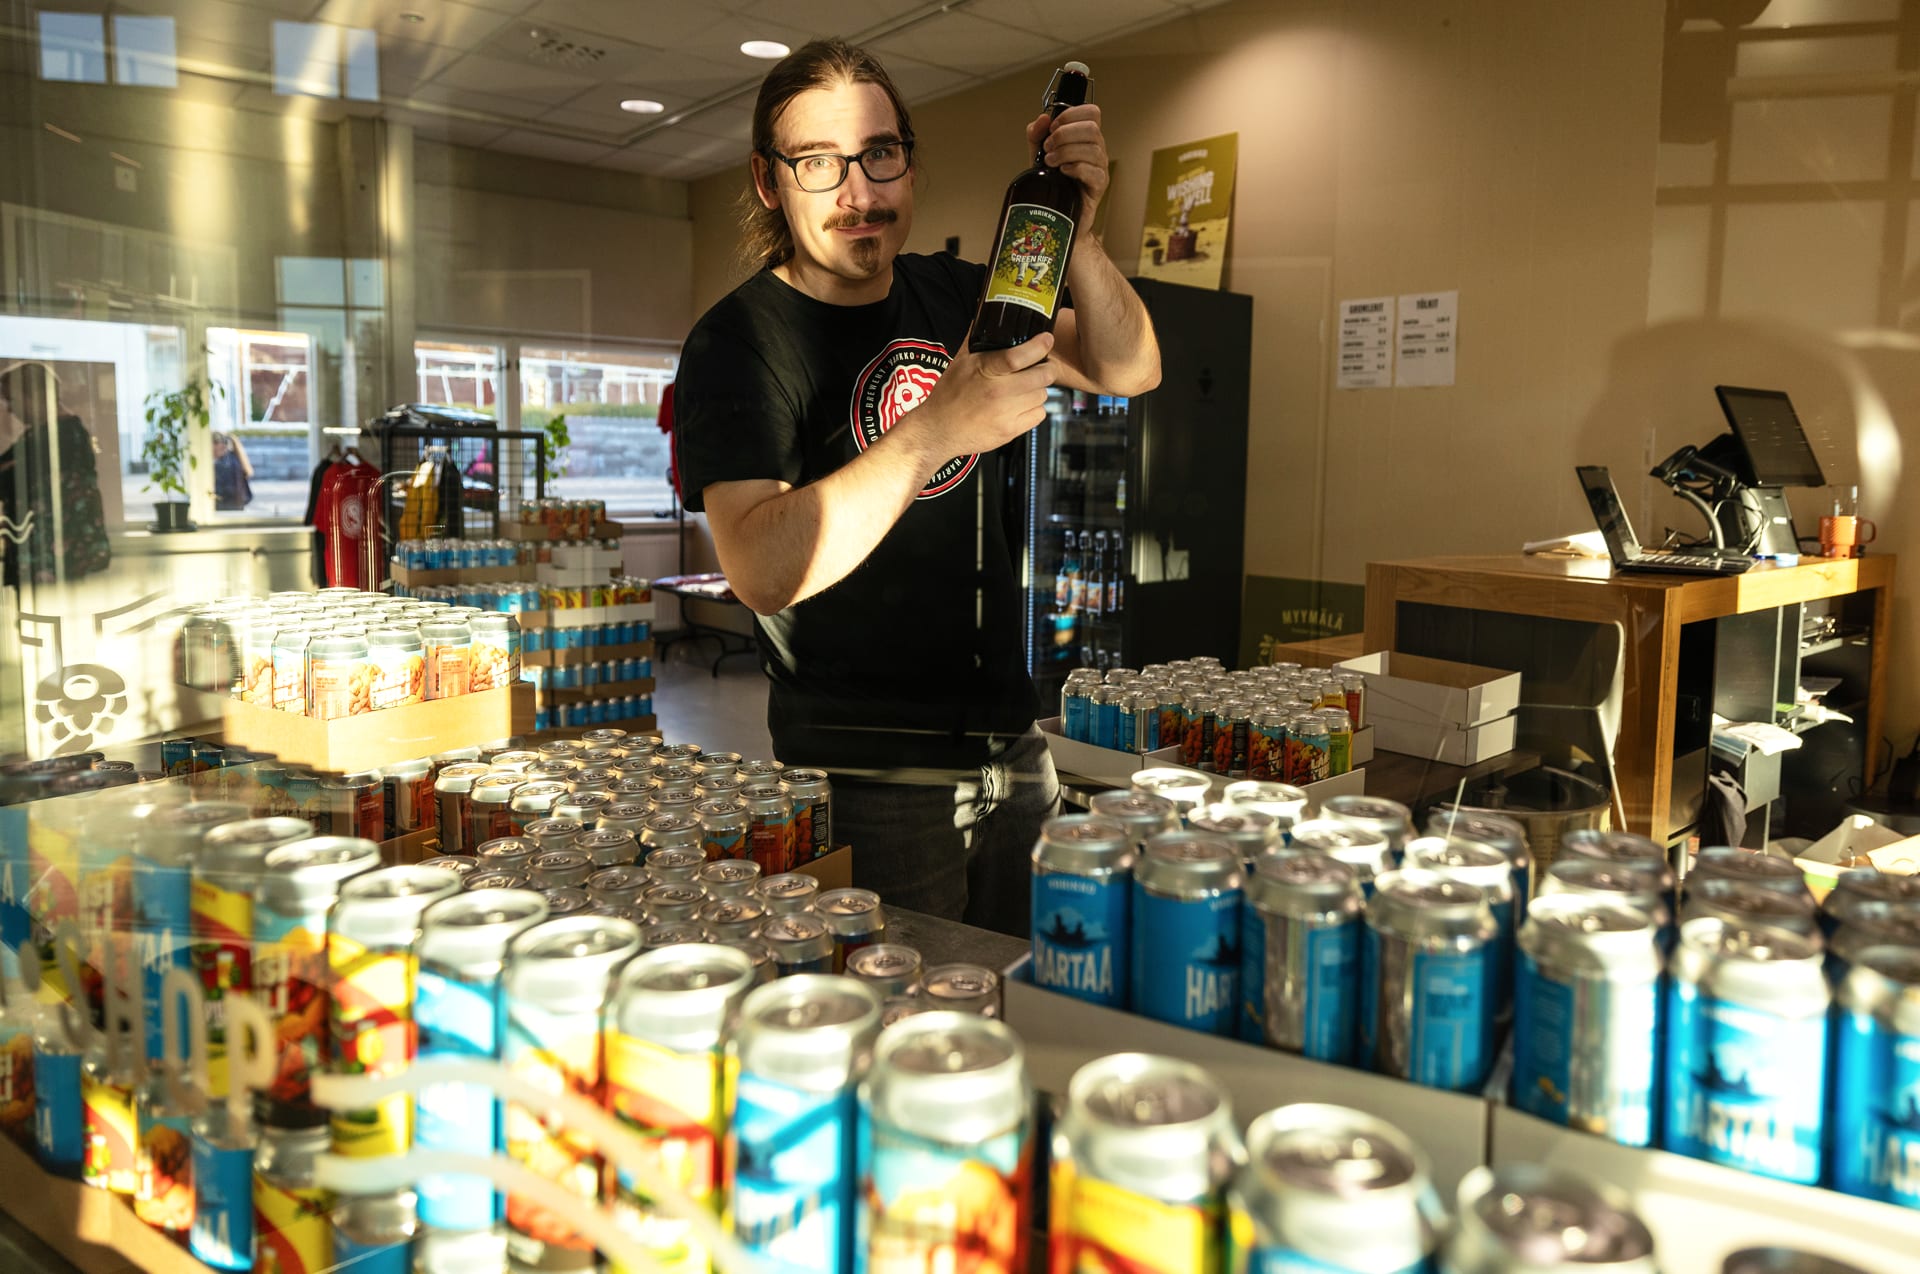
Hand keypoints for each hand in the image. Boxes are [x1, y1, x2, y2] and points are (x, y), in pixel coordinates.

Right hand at [901, 332, 1055, 461]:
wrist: (938, 430)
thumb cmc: (949, 394)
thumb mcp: (960, 362)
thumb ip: (975, 339)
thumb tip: (985, 314)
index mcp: (984, 371)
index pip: (1019, 356)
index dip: (1039, 346)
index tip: (1046, 339)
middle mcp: (997, 392)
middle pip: (1042, 376)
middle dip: (1047, 368)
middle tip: (1042, 366)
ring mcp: (1005, 414)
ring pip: (1042, 395)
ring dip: (1038, 390)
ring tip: (1026, 388)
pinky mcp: (1010, 431)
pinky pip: (1039, 415)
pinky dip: (1035, 409)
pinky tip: (1022, 405)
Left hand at [1027, 104, 1108, 228]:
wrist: (1055, 214)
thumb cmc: (1052, 184)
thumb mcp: (1038, 154)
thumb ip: (1036, 135)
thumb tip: (1042, 119)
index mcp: (1085, 138)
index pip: (1092, 112)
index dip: (1071, 115)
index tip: (1052, 127)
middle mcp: (1096, 150)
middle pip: (1092, 128)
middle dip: (1064, 134)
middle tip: (1048, 148)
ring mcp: (1100, 168)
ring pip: (1092, 148)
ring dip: (1066, 152)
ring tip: (1050, 162)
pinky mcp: (1099, 186)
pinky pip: (1094, 172)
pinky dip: (1075, 168)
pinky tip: (1062, 173)